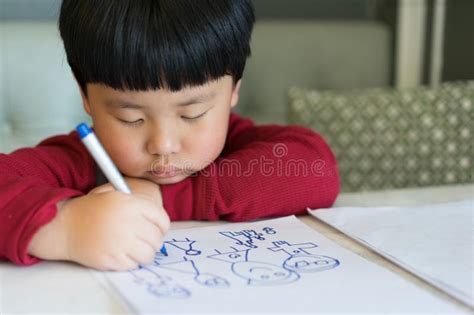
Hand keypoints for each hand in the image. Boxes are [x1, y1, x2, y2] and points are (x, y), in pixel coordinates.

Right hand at [28, 178, 169, 270]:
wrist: (65, 225)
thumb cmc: (93, 209)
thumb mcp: (117, 196)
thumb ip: (140, 205)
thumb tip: (162, 225)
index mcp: (131, 204)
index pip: (162, 220)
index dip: (162, 226)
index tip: (158, 229)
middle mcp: (128, 223)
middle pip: (157, 239)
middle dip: (153, 241)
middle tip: (145, 240)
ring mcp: (119, 242)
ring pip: (148, 255)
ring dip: (144, 253)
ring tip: (135, 248)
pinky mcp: (111, 259)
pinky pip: (133, 265)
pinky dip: (130, 261)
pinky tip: (121, 253)